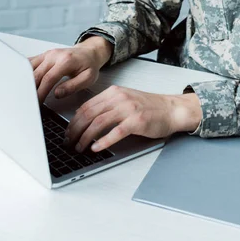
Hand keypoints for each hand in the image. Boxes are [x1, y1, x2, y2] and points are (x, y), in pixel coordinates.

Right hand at [29, 36, 112, 103]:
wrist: (88, 53)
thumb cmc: (88, 65)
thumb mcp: (88, 78)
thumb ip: (73, 86)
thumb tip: (57, 94)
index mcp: (65, 60)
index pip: (48, 78)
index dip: (40, 92)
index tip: (37, 103)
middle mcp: (54, 55)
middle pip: (36, 74)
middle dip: (30, 90)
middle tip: (27, 103)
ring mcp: (47, 54)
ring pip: (29, 68)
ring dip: (25, 82)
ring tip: (22, 95)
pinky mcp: (43, 55)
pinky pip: (30, 63)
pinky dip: (24, 72)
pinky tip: (21, 82)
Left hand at [64, 86, 201, 152]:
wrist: (171, 109)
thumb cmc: (149, 107)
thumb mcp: (125, 100)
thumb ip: (107, 106)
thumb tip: (85, 120)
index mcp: (114, 92)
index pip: (86, 106)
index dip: (73, 121)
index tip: (67, 133)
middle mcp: (119, 98)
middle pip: (89, 114)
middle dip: (75, 130)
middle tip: (68, 143)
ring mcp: (128, 109)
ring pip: (99, 123)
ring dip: (85, 138)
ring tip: (79, 148)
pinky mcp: (137, 121)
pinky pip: (115, 132)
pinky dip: (103, 141)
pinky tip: (96, 148)